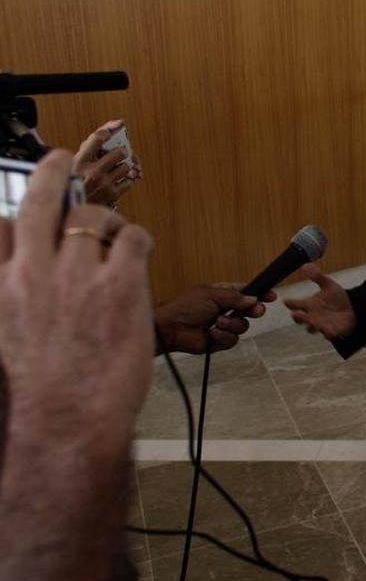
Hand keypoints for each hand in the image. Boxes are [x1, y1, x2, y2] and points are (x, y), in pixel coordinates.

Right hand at [0, 150, 153, 454]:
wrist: (66, 421)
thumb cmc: (41, 389)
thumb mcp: (11, 335)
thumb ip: (18, 295)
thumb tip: (24, 271)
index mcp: (3, 287)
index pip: (2, 225)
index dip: (15, 204)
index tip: (26, 189)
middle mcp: (34, 274)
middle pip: (39, 202)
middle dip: (50, 173)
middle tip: (59, 160)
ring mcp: (77, 277)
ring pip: (94, 217)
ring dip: (107, 220)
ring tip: (115, 235)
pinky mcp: (120, 286)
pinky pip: (134, 239)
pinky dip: (138, 239)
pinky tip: (138, 252)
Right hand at [73, 120, 141, 207]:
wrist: (68, 218)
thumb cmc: (66, 193)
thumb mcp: (67, 170)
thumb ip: (82, 155)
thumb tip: (99, 140)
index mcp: (78, 162)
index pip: (96, 138)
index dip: (108, 130)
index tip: (114, 129)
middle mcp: (93, 171)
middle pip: (120, 152)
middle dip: (121, 152)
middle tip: (119, 154)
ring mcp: (105, 183)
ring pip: (126, 167)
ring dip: (123, 168)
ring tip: (116, 171)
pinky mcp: (114, 195)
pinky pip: (129, 182)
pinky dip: (125, 181)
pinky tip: (117, 182)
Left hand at [154, 283, 276, 353]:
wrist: (170, 328)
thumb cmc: (185, 306)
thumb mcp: (211, 295)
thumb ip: (235, 297)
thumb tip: (253, 299)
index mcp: (223, 294)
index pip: (246, 293)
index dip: (259, 294)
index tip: (271, 295)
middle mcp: (225, 309)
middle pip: (249, 310)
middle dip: (253, 311)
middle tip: (254, 311)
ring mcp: (223, 326)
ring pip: (243, 326)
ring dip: (232, 324)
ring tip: (217, 322)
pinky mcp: (220, 341)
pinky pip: (233, 340)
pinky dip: (223, 336)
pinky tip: (212, 333)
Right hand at [282, 264, 355, 338]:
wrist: (352, 309)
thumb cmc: (336, 298)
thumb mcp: (328, 285)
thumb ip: (317, 276)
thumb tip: (305, 264)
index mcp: (308, 304)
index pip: (294, 304)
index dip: (289, 303)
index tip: (286, 301)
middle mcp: (311, 316)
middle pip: (299, 318)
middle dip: (297, 317)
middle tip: (296, 314)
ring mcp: (320, 325)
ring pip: (311, 328)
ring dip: (312, 326)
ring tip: (314, 323)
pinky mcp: (332, 331)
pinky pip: (328, 334)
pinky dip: (328, 333)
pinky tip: (330, 331)